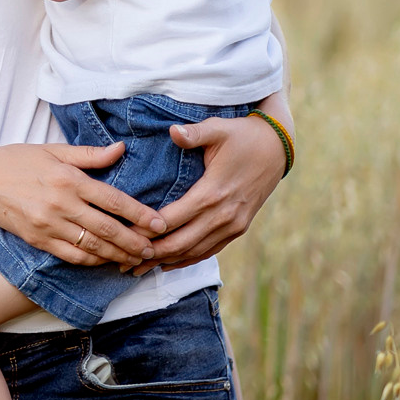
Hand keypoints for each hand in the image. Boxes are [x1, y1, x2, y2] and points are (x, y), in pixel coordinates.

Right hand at [0, 141, 165, 267]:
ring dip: (117, 255)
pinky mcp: (36, 239)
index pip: (113, 200)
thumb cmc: (15, 160)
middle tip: (154, 249)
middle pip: (107, 229)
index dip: (139, 214)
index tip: (159, 223)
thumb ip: (89, 154)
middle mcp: (60, 204)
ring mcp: (47, 225)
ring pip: (91, 246)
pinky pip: (70, 255)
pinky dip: (91, 261)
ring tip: (136, 259)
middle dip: (134, 241)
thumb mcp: (52, 150)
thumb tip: (121, 149)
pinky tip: (105, 261)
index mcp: (67, 179)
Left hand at [135, 114, 286, 272]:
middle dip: (150, 254)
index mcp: (213, 193)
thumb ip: (194, 133)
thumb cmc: (242, 136)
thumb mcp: (218, 129)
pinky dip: (187, 260)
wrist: (277, 149)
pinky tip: (167, 265)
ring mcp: (233, 226)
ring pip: (194, 252)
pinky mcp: (238, 229)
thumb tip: (172, 131)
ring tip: (137, 269)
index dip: (146, 230)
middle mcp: (224, 215)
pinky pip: (209, 251)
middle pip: (180, 243)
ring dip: (165, 262)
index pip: (172, 219)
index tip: (122, 235)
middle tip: (122, 262)